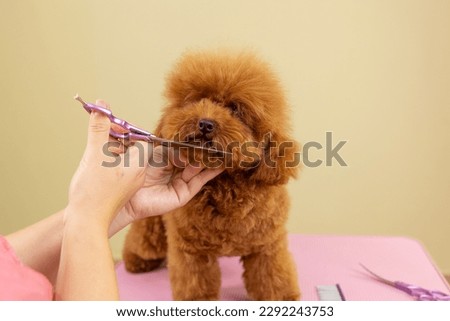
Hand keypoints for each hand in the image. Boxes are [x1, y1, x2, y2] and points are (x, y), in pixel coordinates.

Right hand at [66, 100, 149, 229]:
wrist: (85, 223)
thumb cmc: (92, 192)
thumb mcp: (94, 155)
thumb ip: (99, 129)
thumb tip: (102, 105)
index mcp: (138, 165)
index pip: (143, 139)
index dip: (129, 130)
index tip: (114, 126)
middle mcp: (138, 173)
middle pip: (135, 146)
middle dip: (120, 137)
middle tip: (105, 132)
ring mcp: (129, 181)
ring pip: (126, 157)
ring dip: (113, 148)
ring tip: (99, 146)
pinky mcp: (119, 188)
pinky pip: (119, 167)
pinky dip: (109, 160)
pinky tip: (96, 161)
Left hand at [109, 145, 223, 234]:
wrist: (128, 195)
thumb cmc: (137, 172)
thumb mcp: (157, 155)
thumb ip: (174, 151)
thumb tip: (188, 154)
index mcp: (169, 159)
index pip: (187, 149)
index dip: (197, 144)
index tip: (208, 136)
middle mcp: (177, 171)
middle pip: (196, 159)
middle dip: (206, 152)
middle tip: (220, 143)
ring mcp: (181, 183)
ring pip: (199, 169)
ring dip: (209, 160)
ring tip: (222, 151)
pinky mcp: (184, 194)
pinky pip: (199, 181)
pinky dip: (210, 173)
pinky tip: (220, 165)